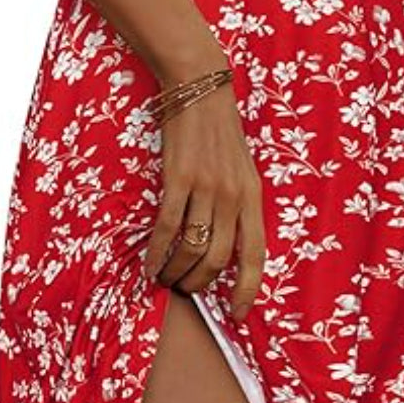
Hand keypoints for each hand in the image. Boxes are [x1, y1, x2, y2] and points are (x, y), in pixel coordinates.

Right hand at [141, 80, 266, 323]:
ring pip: (192, 248)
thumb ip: (237, 204)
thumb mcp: (241, 168)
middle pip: (219, 259)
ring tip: (163, 280)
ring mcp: (207, 187)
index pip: (256, 255)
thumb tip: (225, 246)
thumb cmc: (218, 131)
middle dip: (200, 285)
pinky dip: (155, 253)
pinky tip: (147, 265)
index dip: (247, 290)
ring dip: (175, 273)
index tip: (235, 316)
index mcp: (253, 196)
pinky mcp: (179, 177)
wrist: (199, 87)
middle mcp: (234, 195)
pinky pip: (167, 228)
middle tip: (184, 292)